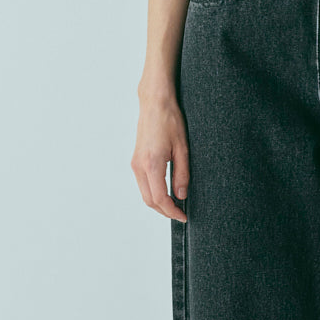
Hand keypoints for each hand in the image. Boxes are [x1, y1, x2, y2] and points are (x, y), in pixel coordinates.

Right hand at [131, 91, 189, 221]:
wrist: (155, 103)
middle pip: (149, 200)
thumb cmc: (170, 120)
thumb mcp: (183, 148)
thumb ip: (182, 174)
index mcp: (152, 164)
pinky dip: (152, 192)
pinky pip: (142, 183)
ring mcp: (135, 163)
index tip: (183, 216)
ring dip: (158, 203)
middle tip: (180, 213)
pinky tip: (165, 191)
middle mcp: (140, 166)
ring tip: (175, 205)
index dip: (172, 211)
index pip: (160, 198)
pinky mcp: (135, 160)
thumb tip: (181, 195)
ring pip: (144, 193)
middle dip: (164, 211)